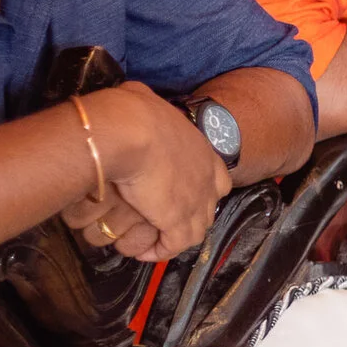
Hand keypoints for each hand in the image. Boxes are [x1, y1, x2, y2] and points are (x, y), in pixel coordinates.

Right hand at [58, 84, 229, 262]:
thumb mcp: (142, 98)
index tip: (184, 193)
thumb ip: (144, 101)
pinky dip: (160, 250)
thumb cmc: (132, 112)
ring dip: (174, 235)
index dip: (204, 188)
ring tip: (154, 240)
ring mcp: (197, 201)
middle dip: (190, 215)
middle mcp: (207, 178)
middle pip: (209, 205)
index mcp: (203, 150)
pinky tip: (145, 252)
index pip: (217, 178)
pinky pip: (175, 244)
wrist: (129, 131)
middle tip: (166, 220)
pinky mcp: (177, 220)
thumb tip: (133, 94)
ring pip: (195, 228)